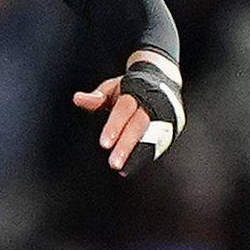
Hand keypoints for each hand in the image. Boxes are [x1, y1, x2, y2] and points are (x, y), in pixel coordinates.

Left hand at [71, 53, 183, 175]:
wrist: (161, 79)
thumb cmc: (129, 88)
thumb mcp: (112, 88)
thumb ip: (96, 97)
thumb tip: (76, 99)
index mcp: (135, 92)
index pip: (124, 109)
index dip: (115, 126)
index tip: (104, 144)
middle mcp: (152, 104)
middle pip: (139, 126)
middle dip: (127, 145)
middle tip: (113, 164)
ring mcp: (165, 116)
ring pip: (152, 138)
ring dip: (138, 155)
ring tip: (123, 170)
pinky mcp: (172, 128)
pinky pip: (159, 144)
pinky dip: (145, 157)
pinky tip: (131, 168)